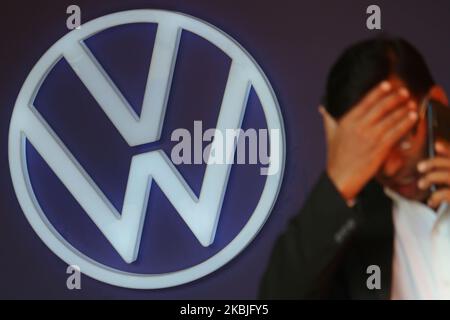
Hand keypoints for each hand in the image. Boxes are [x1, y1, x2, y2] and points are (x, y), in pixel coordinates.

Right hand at [320, 81, 417, 200]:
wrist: (341, 177)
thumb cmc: (336, 157)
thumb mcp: (330, 134)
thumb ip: (328, 118)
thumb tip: (323, 107)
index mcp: (347, 121)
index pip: (365, 102)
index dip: (378, 91)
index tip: (387, 85)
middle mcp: (359, 127)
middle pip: (381, 107)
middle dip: (395, 98)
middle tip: (404, 92)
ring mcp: (371, 137)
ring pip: (391, 119)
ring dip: (403, 109)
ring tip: (411, 103)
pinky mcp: (380, 148)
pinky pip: (396, 132)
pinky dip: (406, 123)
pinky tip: (412, 117)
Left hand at [417, 140, 449, 207]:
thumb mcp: (448, 172)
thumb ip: (446, 159)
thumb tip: (437, 144)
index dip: (447, 149)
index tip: (436, 145)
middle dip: (433, 163)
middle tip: (420, 167)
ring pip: (448, 176)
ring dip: (430, 179)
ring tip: (421, 184)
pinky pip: (446, 194)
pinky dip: (436, 197)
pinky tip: (431, 201)